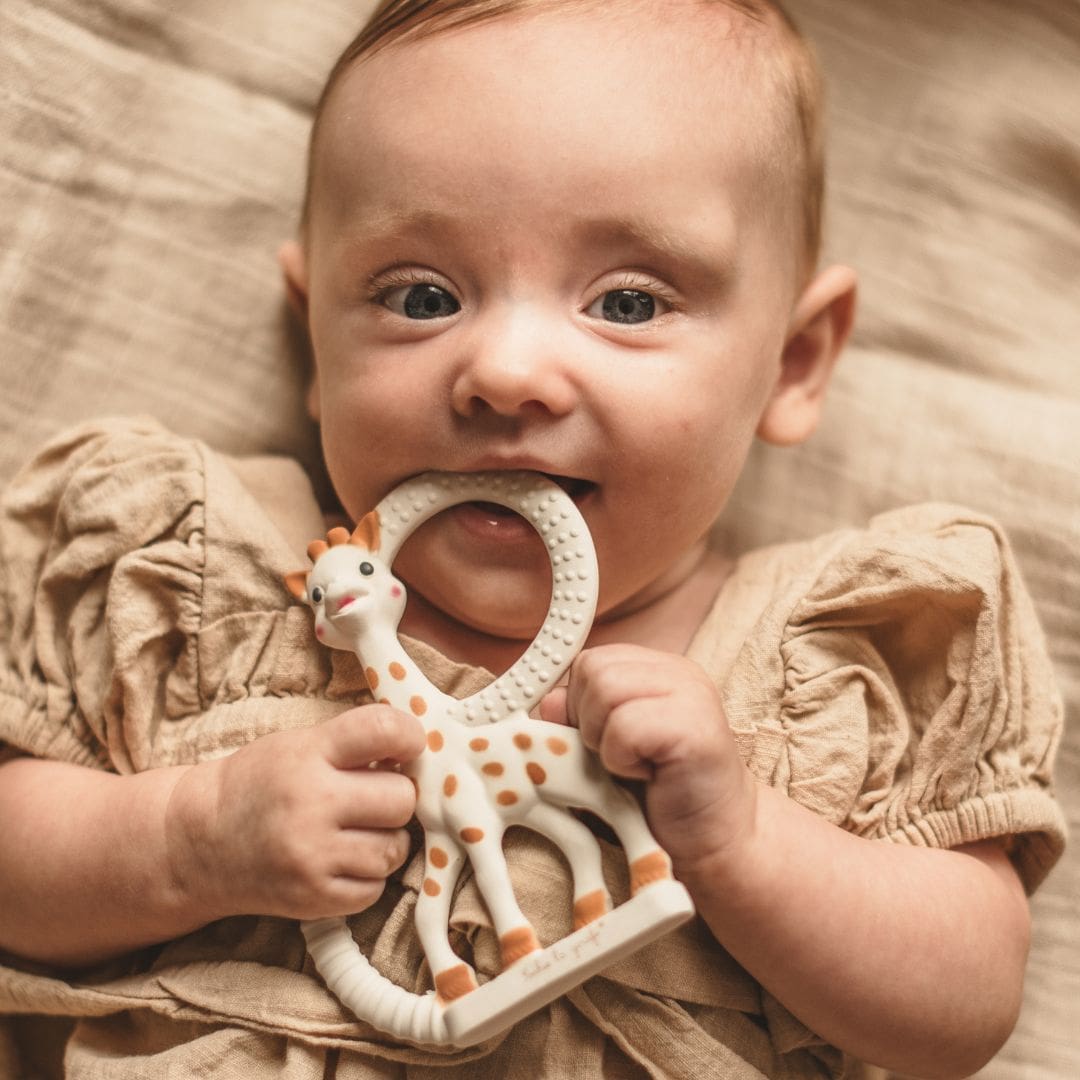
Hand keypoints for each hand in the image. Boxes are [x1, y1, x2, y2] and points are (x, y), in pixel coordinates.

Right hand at [166, 705, 424, 921]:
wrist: (200, 842)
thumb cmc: (262, 783)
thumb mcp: (300, 745)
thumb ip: (357, 743)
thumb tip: (423, 751)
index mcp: (308, 753)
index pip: (383, 729)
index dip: (409, 735)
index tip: (408, 745)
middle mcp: (310, 803)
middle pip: (402, 798)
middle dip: (395, 797)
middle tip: (372, 797)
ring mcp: (311, 855)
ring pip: (395, 848)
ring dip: (384, 840)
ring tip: (353, 830)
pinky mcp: (313, 897)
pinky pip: (375, 888)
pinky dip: (367, 876)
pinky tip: (340, 859)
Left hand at [540, 644, 757, 876]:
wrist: (714, 843)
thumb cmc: (656, 798)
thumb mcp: (602, 750)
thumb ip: (575, 720)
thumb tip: (547, 701)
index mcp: (655, 670)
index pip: (589, 661)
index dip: (578, 706)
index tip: (600, 742)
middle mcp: (676, 672)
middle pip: (593, 669)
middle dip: (588, 721)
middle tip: (620, 757)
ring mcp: (691, 693)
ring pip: (605, 690)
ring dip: (603, 740)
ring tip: (634, 766)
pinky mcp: (695, 726)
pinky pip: (624, 727)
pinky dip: (621, 760)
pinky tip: (648, 776)